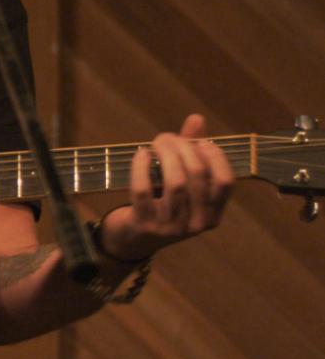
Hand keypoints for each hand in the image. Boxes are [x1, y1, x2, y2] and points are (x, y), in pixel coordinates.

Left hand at [100, 114, 233, 261]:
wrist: (133, 239)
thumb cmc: (162, 204)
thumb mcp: (181, 181)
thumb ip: (191, 151)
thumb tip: (197, 118)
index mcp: (213, 213)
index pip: (226, 182)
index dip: (214, 156)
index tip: (199, 141)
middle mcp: (197, 223)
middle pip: (197, 176)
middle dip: (182, 148)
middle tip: (167, 137)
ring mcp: (171, 227)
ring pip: (175, 183)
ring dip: (165, 155)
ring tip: (156, 143)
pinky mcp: (145, 225)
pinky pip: (143, 191)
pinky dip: (141, 168)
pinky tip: (141, 154)